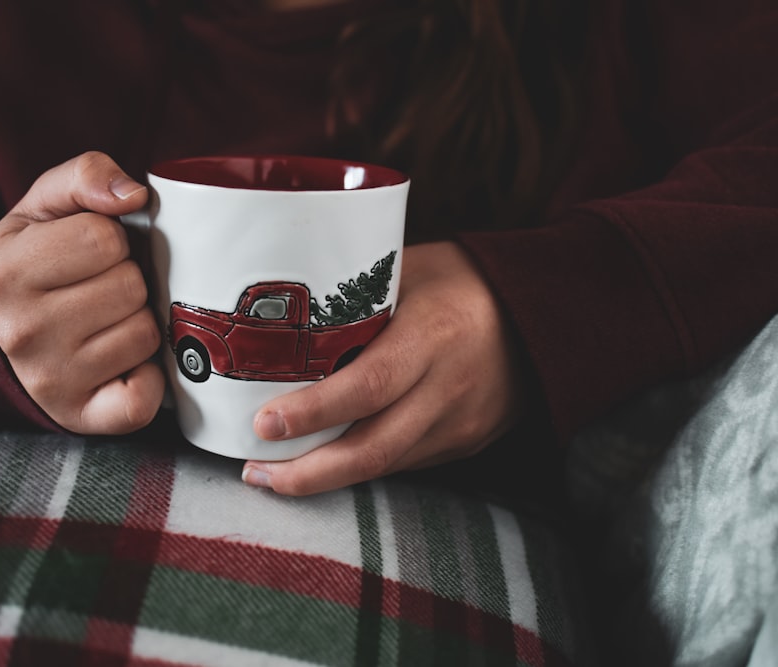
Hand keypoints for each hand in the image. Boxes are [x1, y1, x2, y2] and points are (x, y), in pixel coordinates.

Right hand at [0, 152, 164, 433]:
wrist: (3, 336)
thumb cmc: (36, 262)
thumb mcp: (43, 206)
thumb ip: (86, 176)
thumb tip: (134, 195)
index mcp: (6, 272)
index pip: (103, 238)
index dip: (110, 239)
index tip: (90, 253)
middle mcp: (20, 332)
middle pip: (129, 287)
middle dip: (127, 280)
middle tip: (99, 289)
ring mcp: (50, 380)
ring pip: (145, 334)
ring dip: (137, 323)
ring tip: (105, 322)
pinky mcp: (82, 417)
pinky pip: (144, 397)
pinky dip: (148, 378)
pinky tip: (122, 363)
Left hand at [241, 241, 526, 494]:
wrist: (545, 312)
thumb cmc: (464, 280)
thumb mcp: (409, 271)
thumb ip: (355, 299)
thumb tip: (284, 317)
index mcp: (432, 336)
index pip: (368, 387)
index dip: (313, 413)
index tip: (263, 425)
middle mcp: (448, 389)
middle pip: (373, 450)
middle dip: (307, 473)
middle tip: (255, 473)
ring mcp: (461, 424)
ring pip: (385, 465)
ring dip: (326, 478)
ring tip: (274, 475)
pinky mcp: (465, 443)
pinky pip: (404, 462)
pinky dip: (360, 466)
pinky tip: (324, 462)